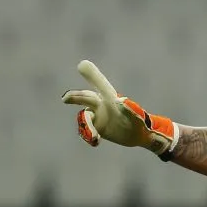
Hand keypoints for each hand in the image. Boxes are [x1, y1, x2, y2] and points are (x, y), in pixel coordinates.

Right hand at [62, 60, 177, 157]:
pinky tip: (95, 141)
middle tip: (66, 98)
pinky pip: (86, 130)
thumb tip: (122, 101)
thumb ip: (130, 109)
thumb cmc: (140, 123)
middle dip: (75, 97)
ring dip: (86, 127)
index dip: (92, 75)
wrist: (139, 135)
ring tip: (94, 138)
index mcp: (111, 98)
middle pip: (85, 98)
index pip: (101, 85)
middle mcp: (102, 105)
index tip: (82, 65)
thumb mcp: (136, 117)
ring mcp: (98, 116)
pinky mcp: (96, 127)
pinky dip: (88, 135)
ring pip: (84, 118)